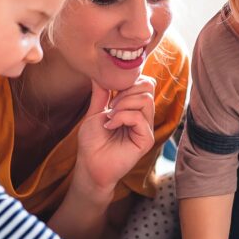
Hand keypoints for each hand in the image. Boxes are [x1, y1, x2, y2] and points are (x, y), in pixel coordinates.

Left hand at [73, 77, 155, 195]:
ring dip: (123, 104)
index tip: (110, 92)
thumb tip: (100, 73)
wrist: (90, 165)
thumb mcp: (95, 112)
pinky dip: (121, 117)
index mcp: (135, 108)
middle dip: (126, 90)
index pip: (144, 82)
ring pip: (145, 99)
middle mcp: (144, 116)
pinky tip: (110, 126)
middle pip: (148, 86)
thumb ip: (102, 93)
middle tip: (110, 105)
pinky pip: (138, 117)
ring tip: (110, 116)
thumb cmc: (92, 142)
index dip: (128, 81)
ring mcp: (146, 127)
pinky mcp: (146, 139)